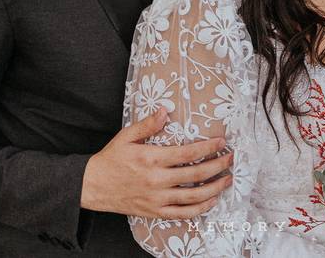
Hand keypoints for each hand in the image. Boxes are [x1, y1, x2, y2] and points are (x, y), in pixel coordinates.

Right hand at [81, 107, 232, 218]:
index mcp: (151, 159)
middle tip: (231, 159)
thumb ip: (148, 125)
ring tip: (228, 179)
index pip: (188, 154)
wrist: (93, 186)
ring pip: (194, 196)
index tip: (222, 142)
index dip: (208, 148)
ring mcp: (157, 199)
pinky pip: (183, 213)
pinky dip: (200, 208)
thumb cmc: (111, 159)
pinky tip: (211, 200)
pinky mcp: (155, 212)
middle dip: (218, 166)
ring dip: (215, 188)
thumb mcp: (126, 137)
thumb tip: (165, 110)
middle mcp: (157, 180)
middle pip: (196, 174)